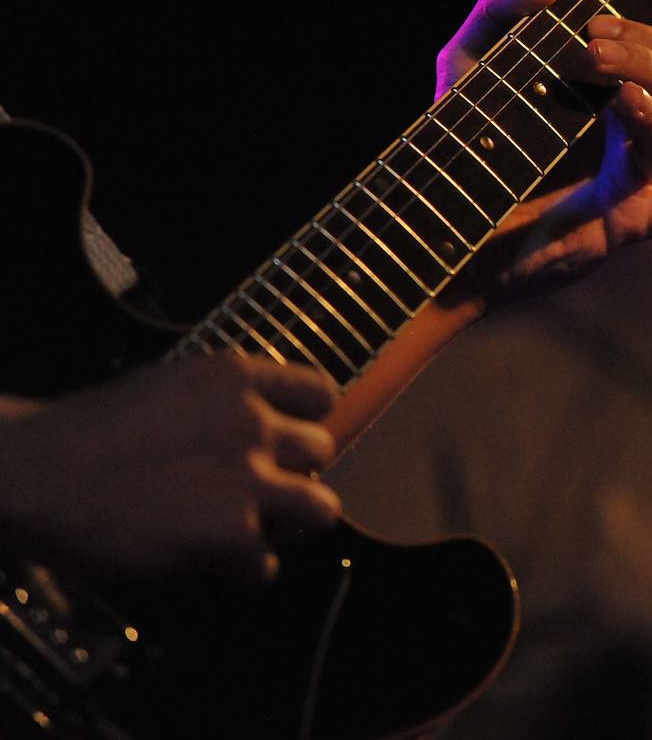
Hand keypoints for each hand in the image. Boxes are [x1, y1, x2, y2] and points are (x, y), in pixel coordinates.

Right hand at [0, 355, 339, 580]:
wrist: (32, 473)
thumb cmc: (87, 435)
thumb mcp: (169, 388)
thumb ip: (226, 406)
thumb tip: (271, 432)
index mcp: (235, 377)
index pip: (320, 393)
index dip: (305, 421)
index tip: (289, 438)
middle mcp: (253, 422)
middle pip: (323, 451)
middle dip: (292, 473)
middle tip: (253, 489)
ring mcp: (248, 479)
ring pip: (320, 508)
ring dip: (285, 522)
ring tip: (242, 525)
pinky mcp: (232, 534)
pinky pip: (267, 564)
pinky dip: (240, 570)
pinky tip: (203, 558)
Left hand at [434, 0, 651, 308]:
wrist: (446, 226)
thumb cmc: (457, 147)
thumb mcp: (464, 61)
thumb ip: (498, 7)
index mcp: (604, 96)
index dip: (640, 31)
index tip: (593, 21)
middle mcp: (625, 134)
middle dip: (642, 57)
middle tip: (589, 50)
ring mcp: (630, 180)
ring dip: (647, 105)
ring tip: (616, 94)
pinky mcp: (623, 222)